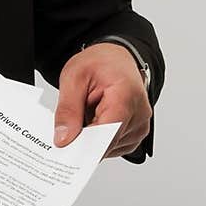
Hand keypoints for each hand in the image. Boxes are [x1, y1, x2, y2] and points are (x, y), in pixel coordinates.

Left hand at [53, 42, 151, 158]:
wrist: (115, 58)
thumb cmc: (100, 63)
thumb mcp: (73, 78)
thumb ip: (68, 110)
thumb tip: (64, 138)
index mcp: (126, 94)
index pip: (108, 132)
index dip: (85, 143)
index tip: (66, 146)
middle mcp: (140, 112)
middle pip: (108, 143)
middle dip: (85, 139)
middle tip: (69, 125)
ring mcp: (140, 124)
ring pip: (110, 148)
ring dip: (93, 138)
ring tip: (87, 115)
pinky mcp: (137, 132)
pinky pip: (114, 146)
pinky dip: (100, 140)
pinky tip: (95, 122)